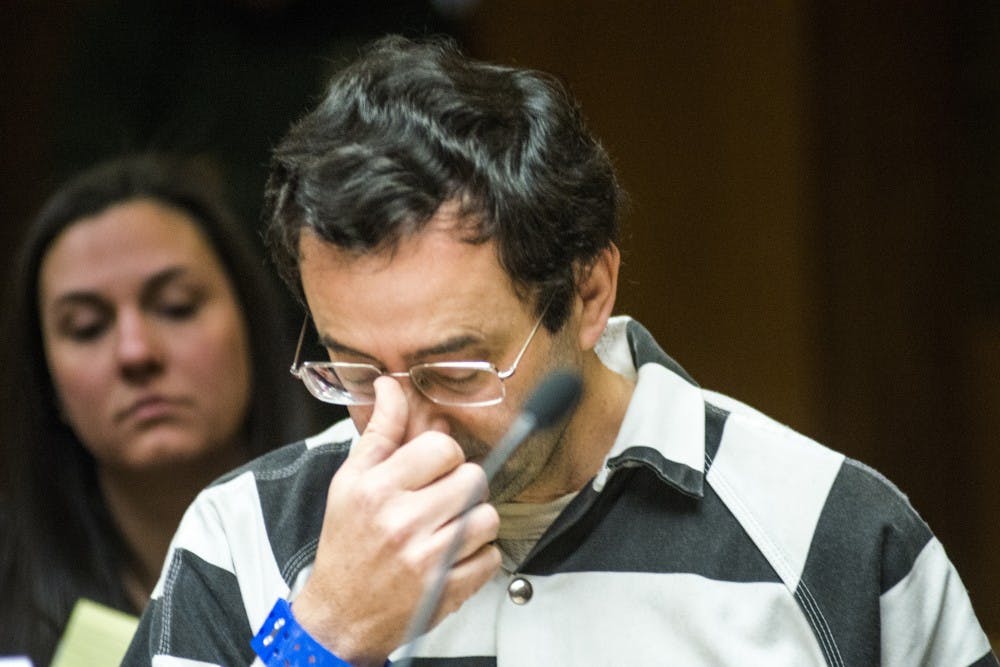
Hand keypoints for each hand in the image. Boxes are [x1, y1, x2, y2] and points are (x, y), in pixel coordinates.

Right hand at [292, 376, 500, 665]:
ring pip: (488, 517)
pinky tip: (452, 557)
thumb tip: (392, 386)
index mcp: (377, 489)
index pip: (443, 447)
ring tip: (447, 529)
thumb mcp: (350, 481)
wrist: (339, 614)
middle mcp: (402, 522)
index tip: (432, 469)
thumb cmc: (347, 544)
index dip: (444, 455)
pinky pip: (492, 557)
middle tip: (443, 499)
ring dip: (474, 522)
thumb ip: (380, 432)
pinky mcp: (446, 590)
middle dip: (463, 486)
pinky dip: (479, 557)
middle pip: (473, 479)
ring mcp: (427, 559)